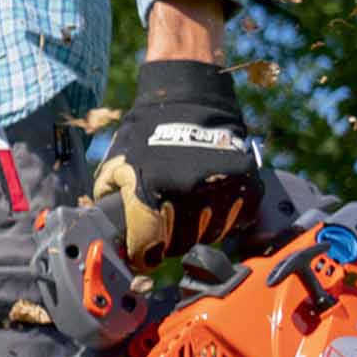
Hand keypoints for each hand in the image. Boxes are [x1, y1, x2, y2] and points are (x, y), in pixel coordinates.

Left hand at [90, 59, 267, 263]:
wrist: (188, 100)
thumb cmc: (148, 135)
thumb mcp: (117, 164)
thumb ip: (109, 198)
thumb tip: (108, 234)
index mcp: (150, 190)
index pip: (147, 248)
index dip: (143, 257)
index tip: (144, 256)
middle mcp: (187, 192)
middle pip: (179, 246)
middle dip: (169, 241)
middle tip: (167, 225)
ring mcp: (220, 188)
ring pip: (210, 236)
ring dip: (199, 230)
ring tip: (190, 209)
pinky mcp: (247, 184)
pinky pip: (238, 221)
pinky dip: (227, 217)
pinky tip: (213, 201)